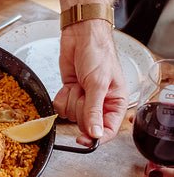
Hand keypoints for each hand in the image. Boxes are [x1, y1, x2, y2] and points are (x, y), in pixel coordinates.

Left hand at [54, 20, 128, 145]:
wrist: (81, 36)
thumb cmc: (98, 54)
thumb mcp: (98, 84)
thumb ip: (94, 110)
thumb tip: (94, 133)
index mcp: (115, 103)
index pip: (107, 130)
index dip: (94, 137)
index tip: (82, 140)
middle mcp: (100, 103)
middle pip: (85, 123)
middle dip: (80, 108)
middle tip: (84, 92)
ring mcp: (83, 98)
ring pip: (71, 115)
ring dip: (71, 99)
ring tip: (79, 83)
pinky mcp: (70, 92)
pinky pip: (61, 106)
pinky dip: (62, 95)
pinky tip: (69, 84)